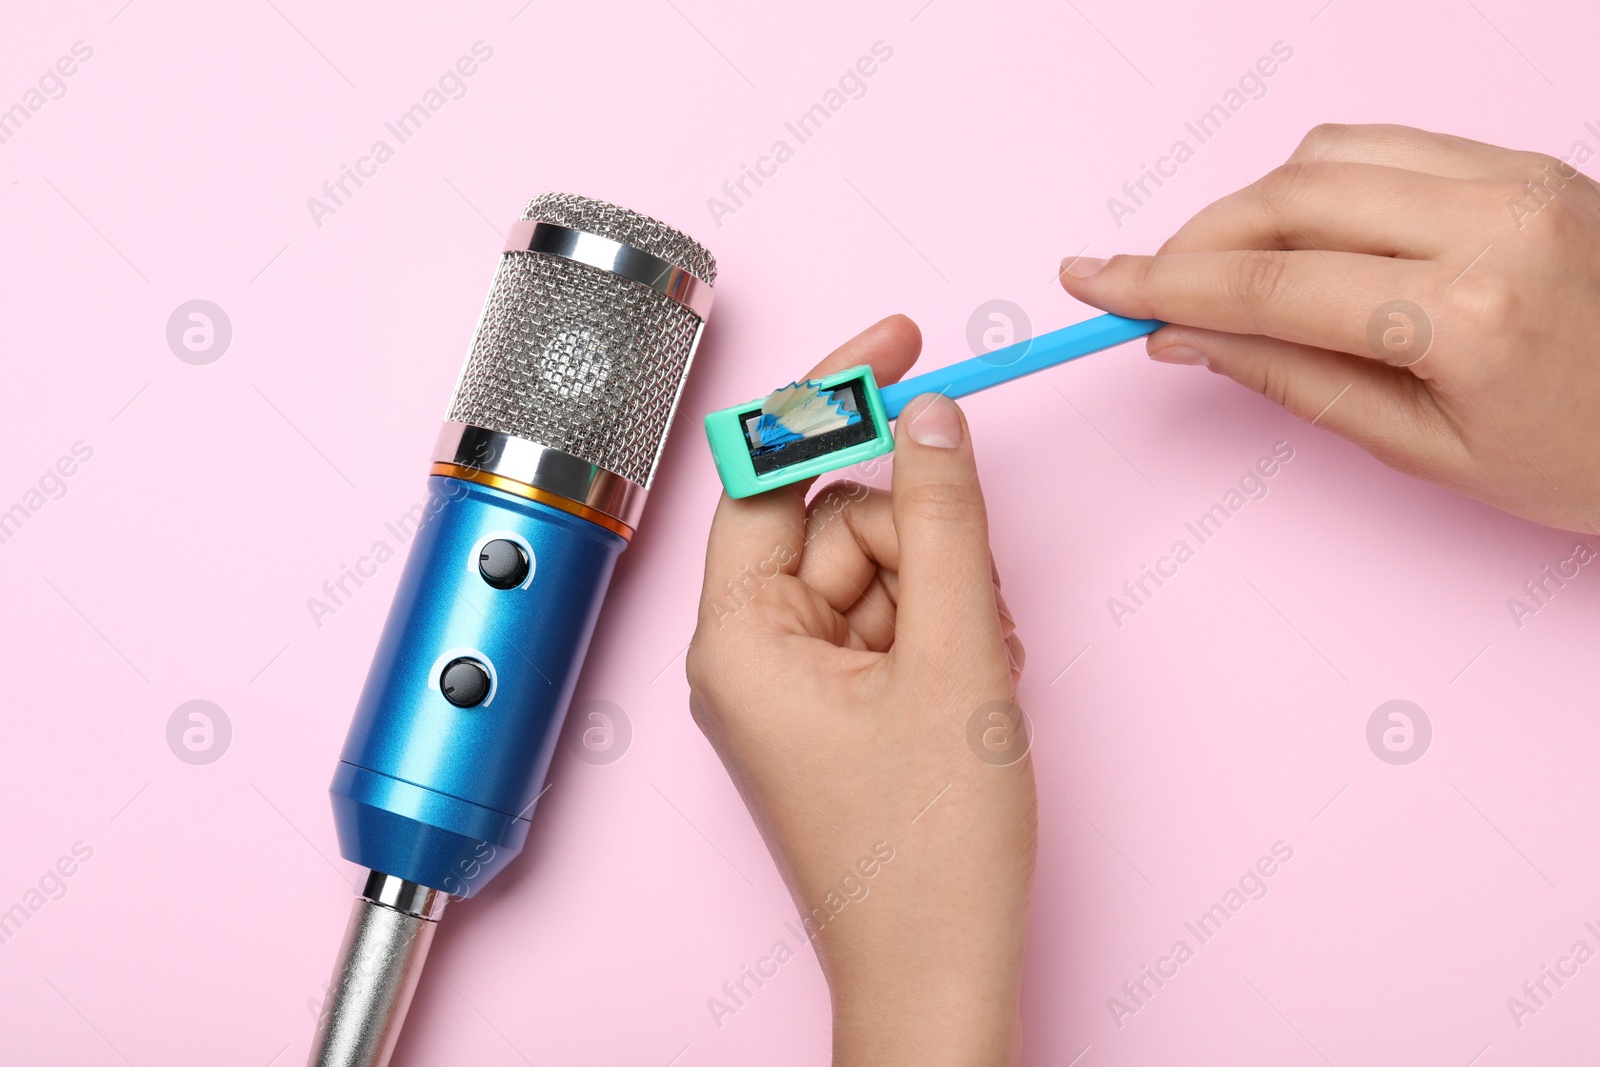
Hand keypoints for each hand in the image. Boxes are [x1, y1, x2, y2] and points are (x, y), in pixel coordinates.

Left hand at [686, 316, 1035, 1065]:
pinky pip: (889, 622)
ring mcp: (796, 685)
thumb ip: (947, 520)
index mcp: (740, 637)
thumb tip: (929, 415)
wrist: (944, 973)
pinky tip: (976, 684)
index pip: (769, 471)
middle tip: (976, 606)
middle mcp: (751, 654)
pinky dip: (943, 631)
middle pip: (840, 522)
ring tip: (980, 671)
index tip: (898, 338)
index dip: (831, 397)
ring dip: (945, 592)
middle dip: (924, 540)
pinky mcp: (837, 708)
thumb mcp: (957, 658)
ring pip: (878, 571)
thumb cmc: (931, 854)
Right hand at [1059, 122, 1599, 532]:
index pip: (1272, 283)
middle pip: (1288, 195)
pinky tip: (1299, 237)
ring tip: (1222, 270)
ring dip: (1251, 205)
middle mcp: (1495, 220)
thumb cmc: (1586, 462)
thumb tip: (1188, 337)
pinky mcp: (1524, 160)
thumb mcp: (1426, 453)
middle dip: (1195, 240)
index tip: (1093, 282)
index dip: (1163, 282)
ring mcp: (1517, 176)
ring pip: (1327, 152)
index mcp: (1470, 314)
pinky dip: (1316, 181)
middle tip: (1144, 287)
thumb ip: (1294, 382)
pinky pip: (1385, 144)